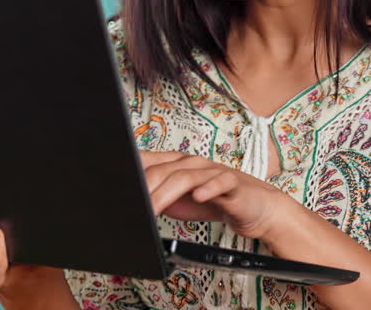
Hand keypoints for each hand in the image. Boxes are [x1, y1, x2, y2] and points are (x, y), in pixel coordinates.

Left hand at [140, 150, 288, 239]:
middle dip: (145, 190)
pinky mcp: (233, 184)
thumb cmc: (214, 201)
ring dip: (166, 194)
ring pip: (186, 176)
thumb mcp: (178, 200)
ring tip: (153, 210)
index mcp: (177, 164)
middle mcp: (193, 163)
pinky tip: (199, 197)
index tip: (116, 184)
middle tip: (133, 209)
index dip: (132, 170)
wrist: (254, 207)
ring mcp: (213, 171)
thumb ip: (156, 196)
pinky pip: (220, 182)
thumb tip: (130, 202)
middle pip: (163, 171)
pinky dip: (208, 189)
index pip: (148, 160)